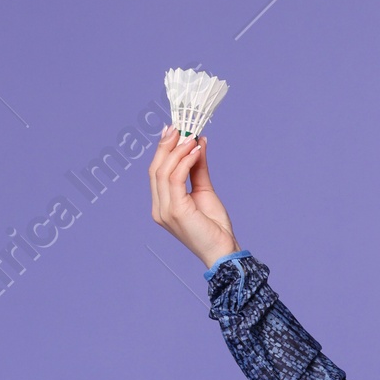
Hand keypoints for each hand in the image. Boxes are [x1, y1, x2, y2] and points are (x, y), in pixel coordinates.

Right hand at [148, 126, 238, 267]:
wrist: (224, 251)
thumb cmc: (214, 227)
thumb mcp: (204, 190)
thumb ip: (198, 168)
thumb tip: (198, 142)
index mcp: (162, 205)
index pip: (156, 171)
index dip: (162, 149)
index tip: (174, 130)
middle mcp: (159, 208)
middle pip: (155, 168)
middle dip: (167, 145)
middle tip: (181, 128)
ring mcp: (165, 211)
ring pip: (163, 171)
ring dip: (179, 151)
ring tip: (193, 139)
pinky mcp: (175, 211)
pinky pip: (176, 178)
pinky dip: (185, 161)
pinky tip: (196, 151)